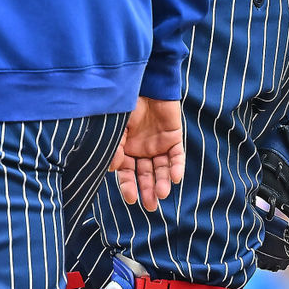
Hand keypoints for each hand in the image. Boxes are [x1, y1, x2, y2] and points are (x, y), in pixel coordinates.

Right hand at [111, 96, 183, 211]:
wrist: (147, 82)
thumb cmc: (126, 102)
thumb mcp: (117, 125)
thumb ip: (115, 146)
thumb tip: (112, 169)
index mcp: (125, 148)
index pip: (127, 172)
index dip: (128, 185)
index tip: (131, 198)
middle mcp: (142, 150)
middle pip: (145, 175)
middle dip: (147, 190)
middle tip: (150, 206)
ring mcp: (158, 145)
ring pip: (161, 170)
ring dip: (162, 182)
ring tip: (162, 193)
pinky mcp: (174, 139)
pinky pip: (176, 157)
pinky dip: (176, 167)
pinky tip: (174, 177)